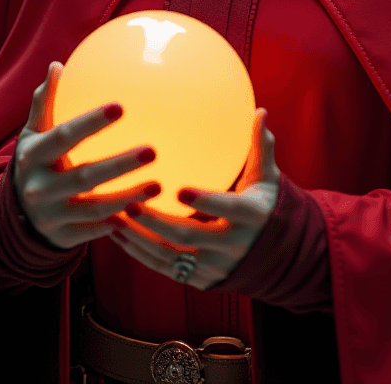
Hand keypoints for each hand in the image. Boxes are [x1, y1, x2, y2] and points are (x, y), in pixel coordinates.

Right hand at [12, 61, 160, 249]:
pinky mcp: (64, 237)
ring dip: (129, 197)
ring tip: (160, 186)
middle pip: (84, 176)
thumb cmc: (37, 159)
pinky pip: (96, 231)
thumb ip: (45, 102)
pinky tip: (147, 215)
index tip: (121, 106)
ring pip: (95, 208)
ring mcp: (51, 215)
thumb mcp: (33, 133)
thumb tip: (57, 65)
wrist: (15, 213)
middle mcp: (39, 187)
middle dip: (119, 165)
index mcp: (33, 156)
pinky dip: (121, 224)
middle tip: (153, 150)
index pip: (64, 136)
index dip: (91, 122)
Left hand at [109, 108, 279, 288]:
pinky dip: (139, 252)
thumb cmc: (266, 206)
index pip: (228, 208)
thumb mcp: (268, 179)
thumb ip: (260, 148)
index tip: (180, 190)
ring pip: (171, 256)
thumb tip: (260, 111)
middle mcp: (232, 245)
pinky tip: (117, 234)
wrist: (276, 258)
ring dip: (140, 238)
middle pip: (189, 235)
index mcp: (251, 216)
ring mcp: (213, 266)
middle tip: (131, 203)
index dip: (205, 201)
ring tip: (115, 218)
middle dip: (157, 222)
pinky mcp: (199, 280)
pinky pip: (164, 268)